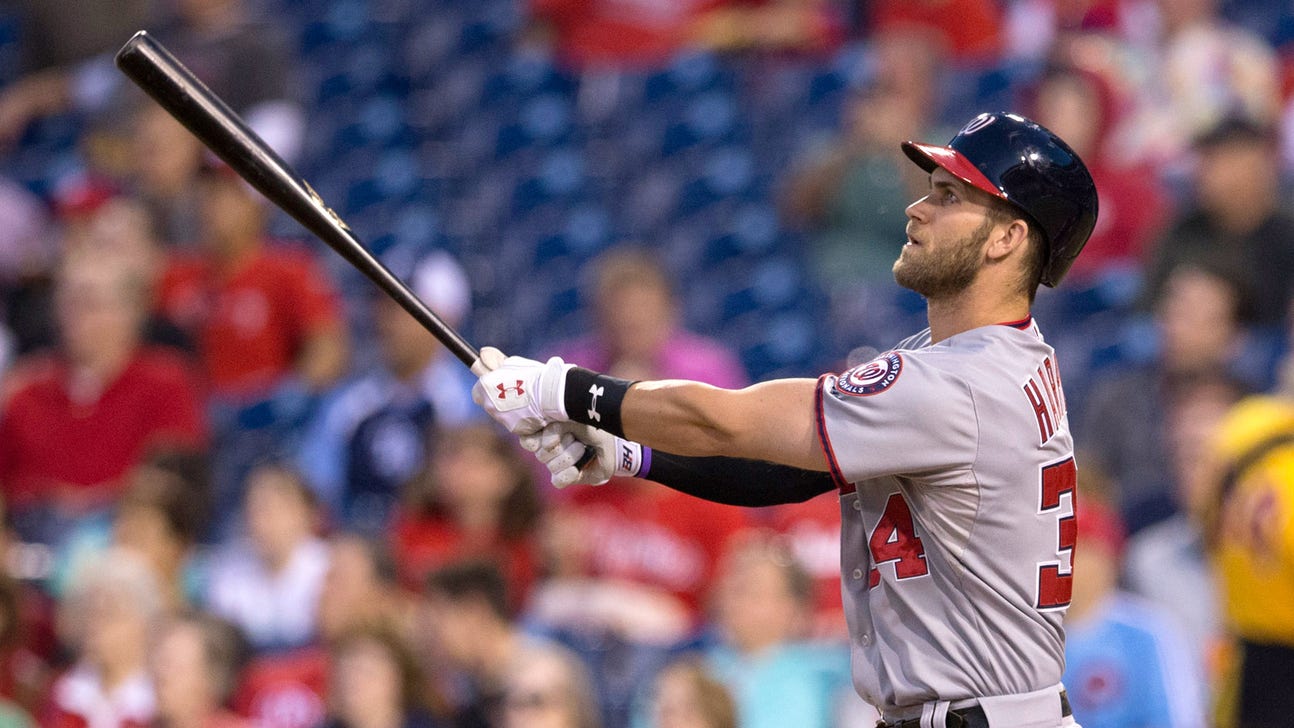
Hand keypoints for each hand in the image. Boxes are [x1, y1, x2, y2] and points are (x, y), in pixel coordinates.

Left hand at [471, 347, 571, 433]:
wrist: (550, 394)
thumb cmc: (532, 375)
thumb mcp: (512, 363)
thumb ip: (495, 361)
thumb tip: (483, 353)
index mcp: (485, 387)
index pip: (477, 392)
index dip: (487, 389)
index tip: (496, 386)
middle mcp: (489, 405)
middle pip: (489, 405)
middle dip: (498, 400)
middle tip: (514, 392)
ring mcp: (501, 419)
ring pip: (502, 415)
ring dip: (509, 409)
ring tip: (527, 401)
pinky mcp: (514, 428)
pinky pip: (514, 423)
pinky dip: (521, 418)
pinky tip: (532, 411)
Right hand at [523, 422, 642, 487]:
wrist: (612, 440)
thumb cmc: (591, 425)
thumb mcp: (572, 419)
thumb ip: (555, 427)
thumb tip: (546, 445)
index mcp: (545, 433)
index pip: (527, 441)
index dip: (536, 440)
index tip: (553, 433)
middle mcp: (548, 450)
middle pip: (541, 455)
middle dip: (561, 446)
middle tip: (576, 438)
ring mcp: (557, 465)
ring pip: (552, 466)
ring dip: (570, 456)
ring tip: (583, 448)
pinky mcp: (568, 477)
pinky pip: (558, 481)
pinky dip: (567, 475)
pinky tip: (576, 469)